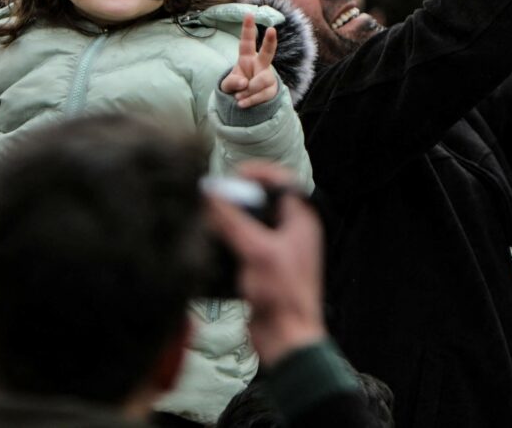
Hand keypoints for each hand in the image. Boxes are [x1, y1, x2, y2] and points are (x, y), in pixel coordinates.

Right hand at [205, 163, 325, 361]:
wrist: (286, 338)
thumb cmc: (284, 296)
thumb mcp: (256, 251)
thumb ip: (234, 221)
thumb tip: (211, 195)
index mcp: (301, 221)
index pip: (282, 181)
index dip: (258, 173)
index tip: (232, 175)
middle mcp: (292, 232)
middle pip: (263, 201)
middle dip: (238, 197)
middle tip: (215, 197)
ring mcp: (277, 251)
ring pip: (251, 224)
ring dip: (231, 220)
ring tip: (210, 217)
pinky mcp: (263, 270)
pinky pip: (243, 246)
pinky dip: (228, 242)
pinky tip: (212, 244)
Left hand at [219, 13, 280, 109]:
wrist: (245, 103)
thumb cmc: (236, 88)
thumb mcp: (227, 85)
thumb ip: (232, 83)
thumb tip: (244, 83)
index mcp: (246, 58)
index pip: (247, 42)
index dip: (248, 29)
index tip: (249, 14)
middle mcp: (259, 64)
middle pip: (267, 52)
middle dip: (269, 41)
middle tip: (271, 30)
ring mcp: (268, 76)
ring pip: (263, 80)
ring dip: (249, 91)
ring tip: (239, 97)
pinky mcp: (272, 89)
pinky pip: (264, 93)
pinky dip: (251, 100)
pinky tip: (242, 104)